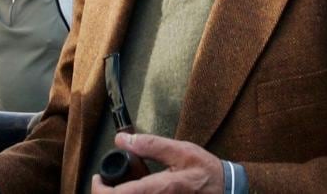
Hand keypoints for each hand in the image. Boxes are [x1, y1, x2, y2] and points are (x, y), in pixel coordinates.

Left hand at [91, 133, 223, 193]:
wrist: (228, 191)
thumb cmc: (206, 172)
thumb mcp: (180, 151)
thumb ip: (150, 145)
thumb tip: (122, 139)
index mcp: (160, 189)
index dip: (100, 190)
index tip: (97, 179)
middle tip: (105, 183)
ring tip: (118, 187)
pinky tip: (135, 189)